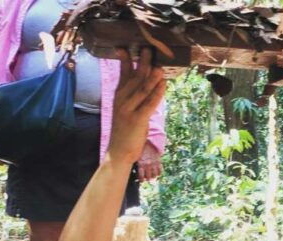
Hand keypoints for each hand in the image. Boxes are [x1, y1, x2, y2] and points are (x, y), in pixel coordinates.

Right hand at [106, 48, 166, 164]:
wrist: (118, 151)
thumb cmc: (125, 130)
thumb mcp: (126, 109)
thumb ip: (133, 95)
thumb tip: (146, 81)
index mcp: (119, 96)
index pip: (122, 73)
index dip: (125, 59)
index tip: (126, 46)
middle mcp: (122, 100)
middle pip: (134, 78)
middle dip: (142, 63)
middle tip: (149, 49)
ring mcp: (129, 109)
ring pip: (142, 89)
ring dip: (151, 76)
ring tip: (159, 64)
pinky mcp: (137, 119)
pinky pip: (149, 103)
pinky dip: (157, 93)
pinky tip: (163, 84)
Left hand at [137, 143, 162, 181]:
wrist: (150, 141)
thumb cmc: (141, 148)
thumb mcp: (137, 155)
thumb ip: (137, 163)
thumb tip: (134, 170)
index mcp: (141, 163)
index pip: (141, 176)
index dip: (141, 180)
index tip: (141, 180)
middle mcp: (148, 165)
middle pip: (148, 177)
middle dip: (147, 178)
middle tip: (146, 178)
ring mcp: (154, 164)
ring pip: (154, 175)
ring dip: (153, 176)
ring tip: (152, 176)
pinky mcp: (159, 161)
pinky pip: (160, 170)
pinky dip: (158, 173)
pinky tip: (157, 172)